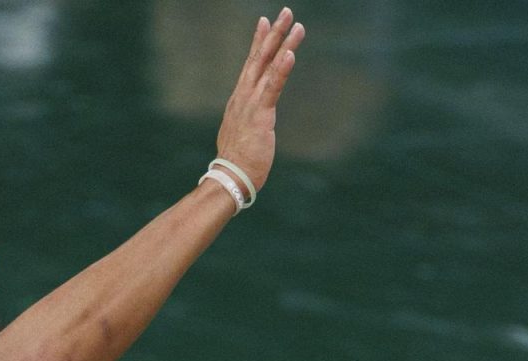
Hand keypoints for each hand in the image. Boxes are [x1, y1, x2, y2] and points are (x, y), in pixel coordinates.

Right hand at [213, 8, 305, 194]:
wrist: (231, 177)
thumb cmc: (238, 161)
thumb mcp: (243, 134)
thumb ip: (249, 122)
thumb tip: (252, 124)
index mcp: (240, 100)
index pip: (251, 65)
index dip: (258, 42)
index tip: (264, 22)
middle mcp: (243, 96)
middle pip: (260, 58)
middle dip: (273, 33)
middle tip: (285, 11)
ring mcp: (250, 103)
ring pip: (268, 67)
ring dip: (283, 44)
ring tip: (296, 25)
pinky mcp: (260, 115)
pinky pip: (272, 88)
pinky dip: (281, 70)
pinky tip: (290, 54)